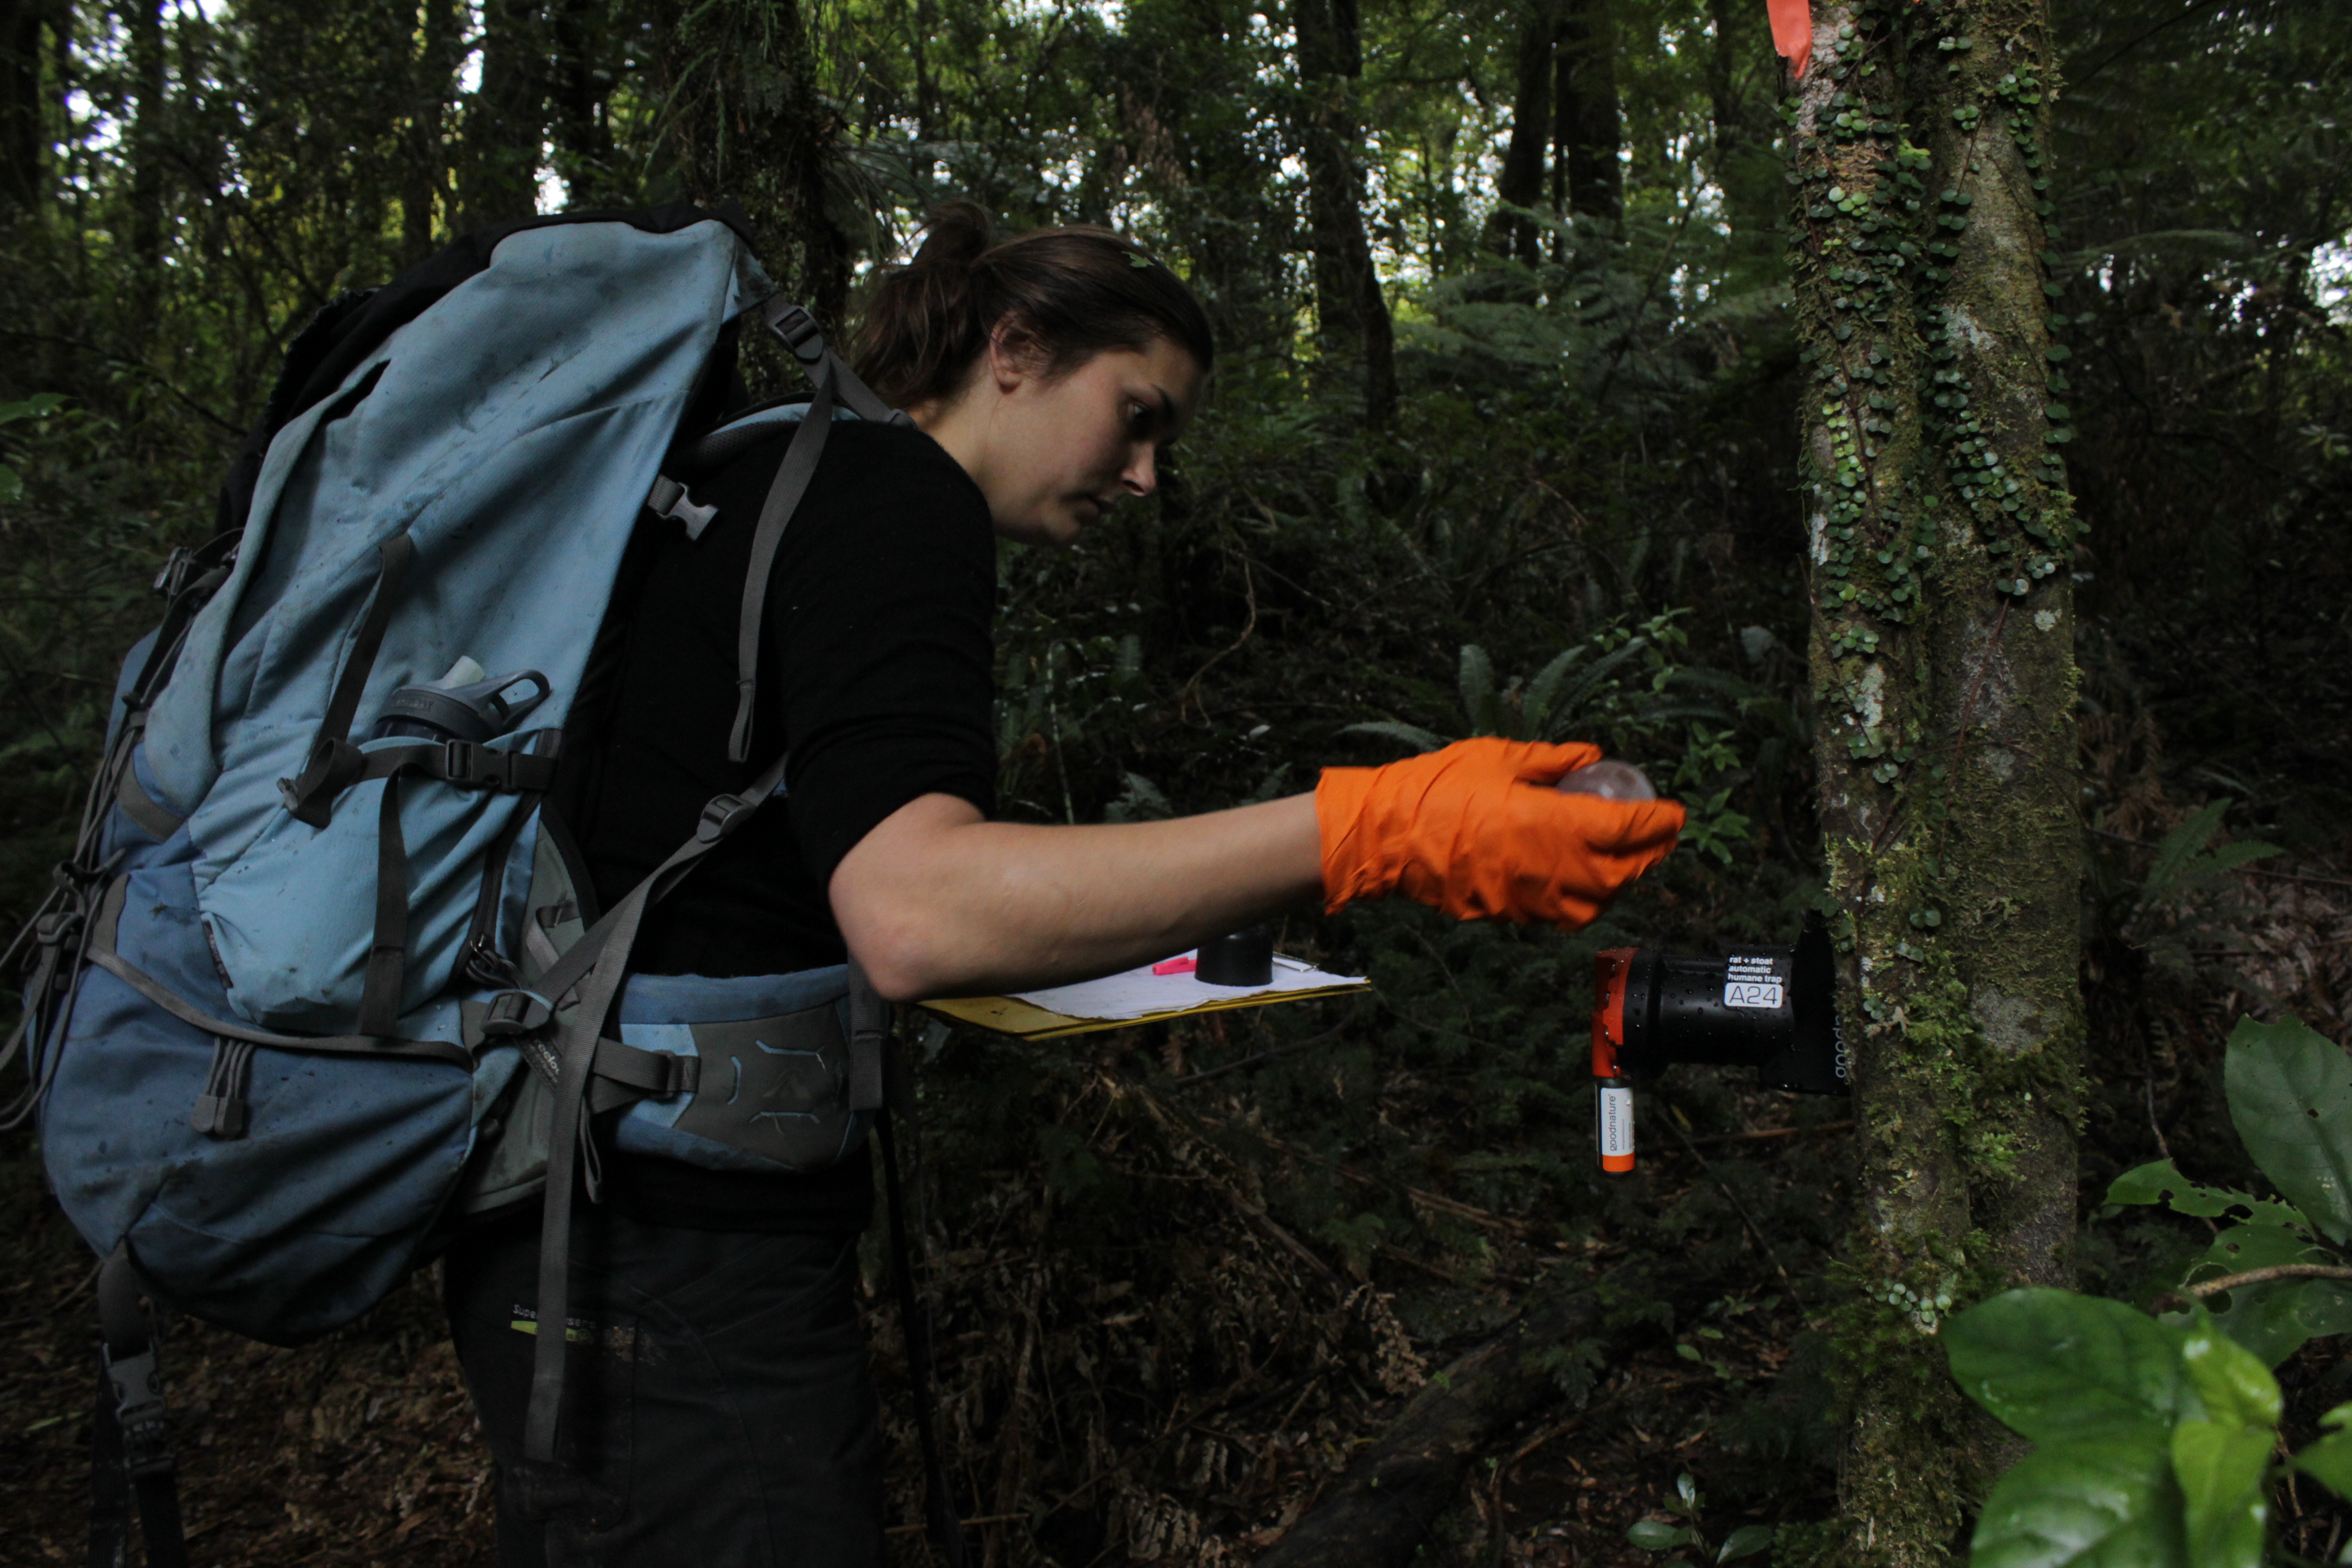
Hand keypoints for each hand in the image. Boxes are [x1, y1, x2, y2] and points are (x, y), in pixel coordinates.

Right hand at [1316, 738, 1684, 927]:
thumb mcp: (1500, 758)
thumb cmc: (1439, 789)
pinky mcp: (1510, 913)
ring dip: (1621, 883)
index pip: (1628, 828)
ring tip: (1626, 862)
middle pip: (1623, 872)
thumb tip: (1590, 756)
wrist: (1388, 836)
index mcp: (1555, 824)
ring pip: (1598, 902)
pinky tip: (1584, 883)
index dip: (1660, 821)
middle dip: (1650, 856)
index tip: (1675, 813)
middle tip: (1660, 837)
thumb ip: (1552, 759)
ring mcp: (1532, 897)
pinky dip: (1586, 901)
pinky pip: (1564, 915)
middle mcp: (1553, 868)